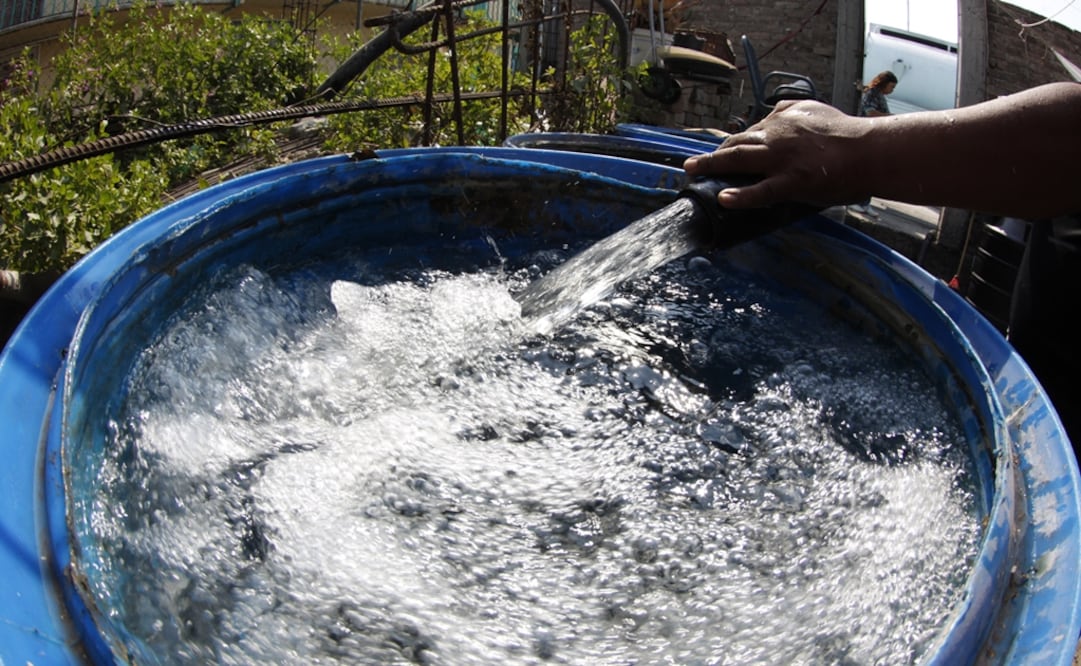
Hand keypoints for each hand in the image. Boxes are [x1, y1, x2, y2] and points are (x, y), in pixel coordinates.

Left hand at [683, 100, 870, 208]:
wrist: (869, 150)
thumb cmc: (846, 132)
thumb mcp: (813, 109)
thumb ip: (789, 110)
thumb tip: (771, 113)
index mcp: (781, 121)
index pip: (747, 133)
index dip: (727, 145)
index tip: (715, 153)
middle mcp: (776, 137)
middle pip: (735, 145)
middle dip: (711, 156)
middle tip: (691, 166)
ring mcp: (782, 160)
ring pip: (739, 160)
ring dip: (711, 166)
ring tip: (692, 173)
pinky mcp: (793, 182)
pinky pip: (762, 190)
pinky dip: (741, 196)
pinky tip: (723, 199)